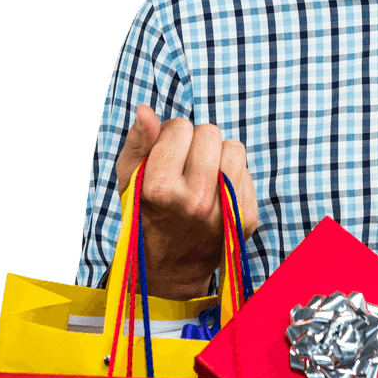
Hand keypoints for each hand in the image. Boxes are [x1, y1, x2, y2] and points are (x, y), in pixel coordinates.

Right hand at [116, 105, 258, 300]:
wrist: (171, 267)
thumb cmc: (147, 213)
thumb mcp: (130, 178)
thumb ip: (138, 141)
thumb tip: (145, 110)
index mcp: (160, 187)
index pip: (180, 127)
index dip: (172, 136)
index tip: (167, 154)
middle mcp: (194, 200)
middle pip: (210, 132)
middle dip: (196, 142)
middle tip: (186, 165)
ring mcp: (222, 211)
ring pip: (234, 148)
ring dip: (219, 155)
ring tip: (204, 175)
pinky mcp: (245, 219)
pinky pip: (247, 172)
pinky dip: (233, 176)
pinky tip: (217, 193)